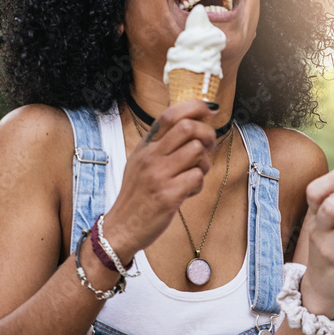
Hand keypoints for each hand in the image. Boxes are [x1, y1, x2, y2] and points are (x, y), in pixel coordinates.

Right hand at [103, 101, 216, 259]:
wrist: (122, 227)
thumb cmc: (137, 195)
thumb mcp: (141, 162)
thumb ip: (162, 145)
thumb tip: (193, 125)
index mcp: (145, 146)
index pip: (170, 115)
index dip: (195, 107)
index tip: (211, 109)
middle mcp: (150, 156)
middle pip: (188, 128)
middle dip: (207, 134)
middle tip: (209, 146)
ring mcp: (159, 175)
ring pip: (197, 152)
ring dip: (204, 163)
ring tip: (194, 174)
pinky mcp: (168, 195)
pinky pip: (197, 178)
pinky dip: (199, 185)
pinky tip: (188, 192)